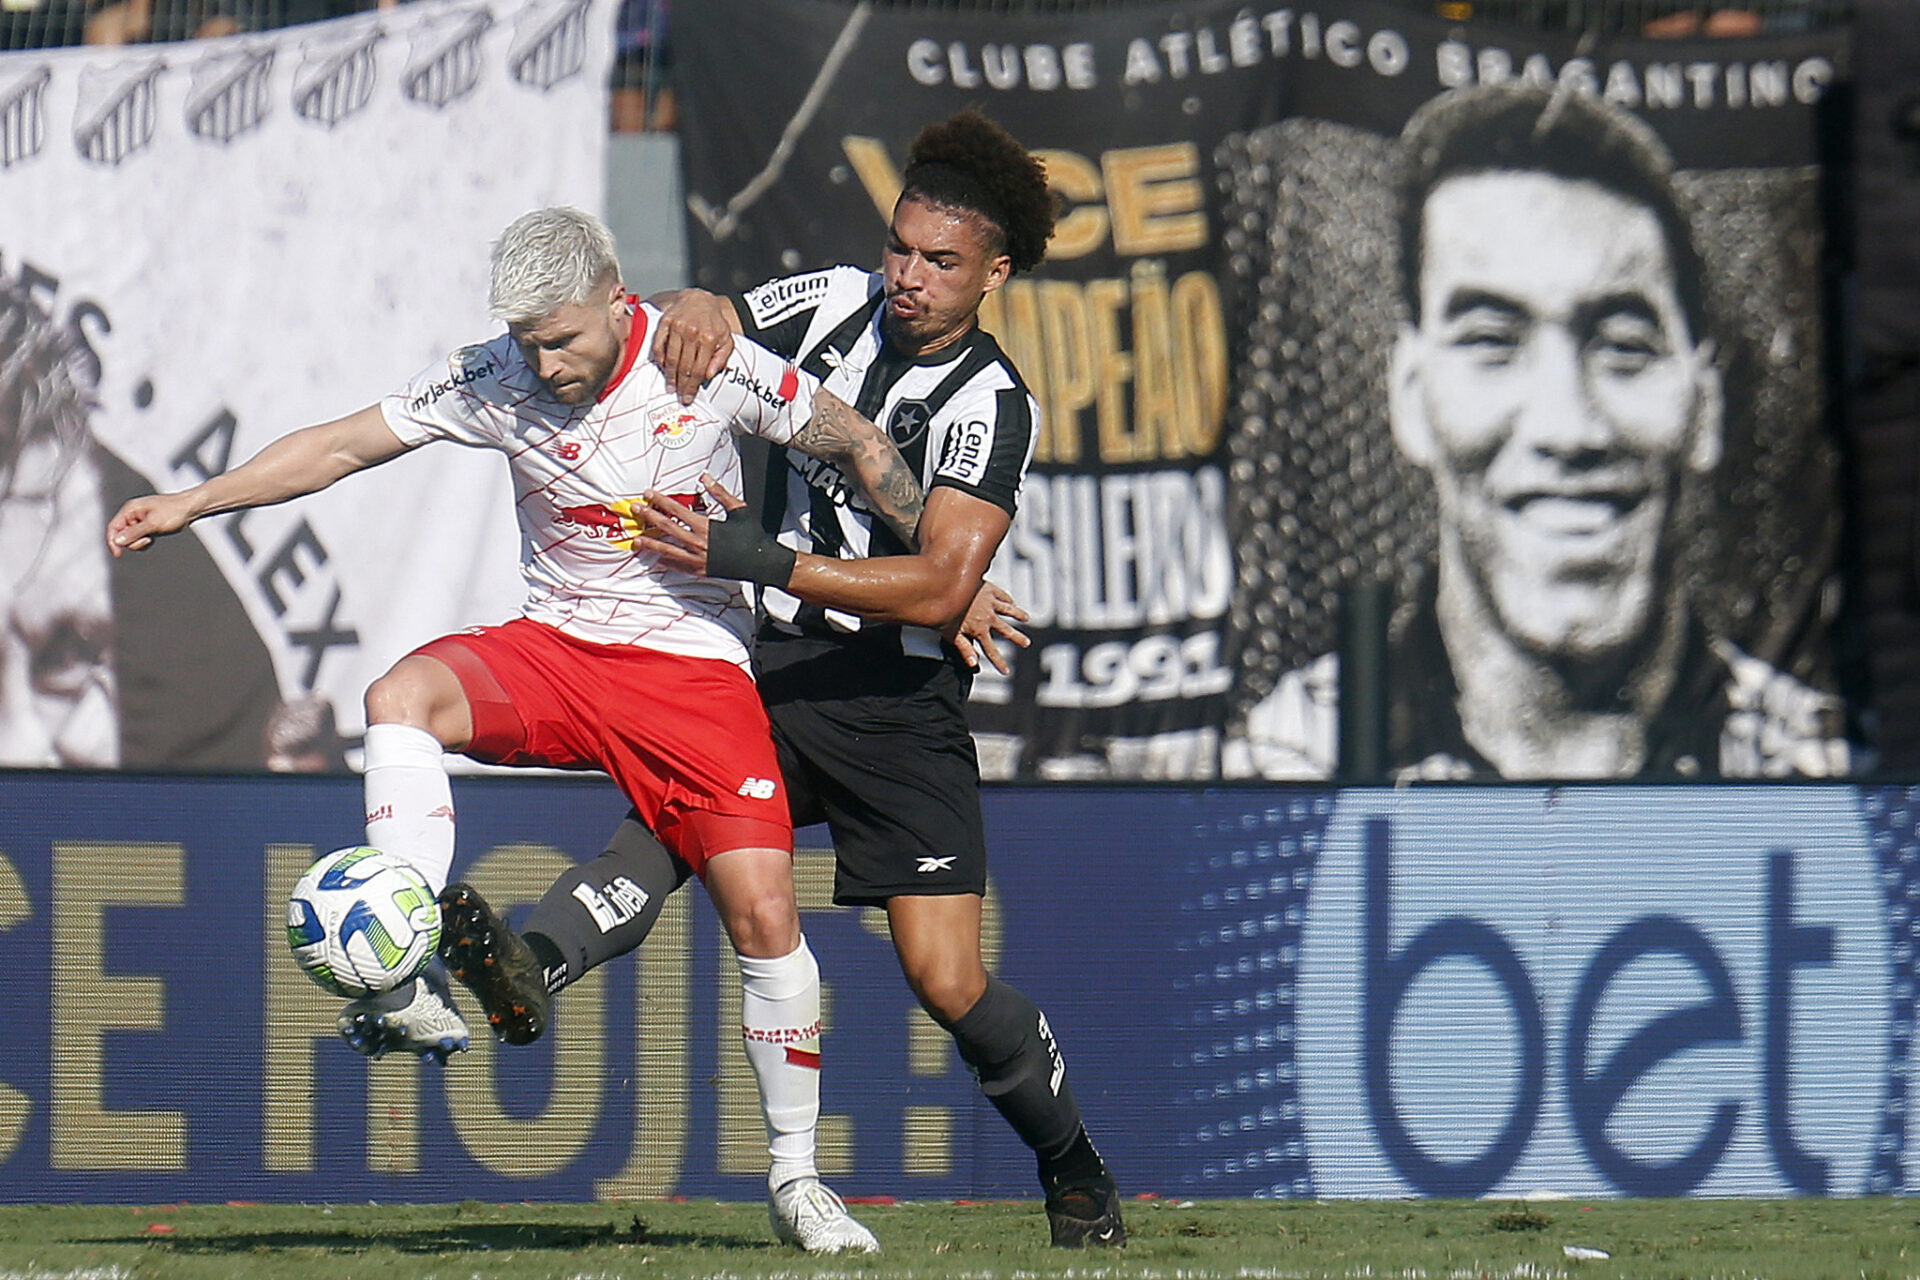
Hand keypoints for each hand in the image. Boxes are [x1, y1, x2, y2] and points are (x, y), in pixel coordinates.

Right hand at [105, 491, 197, 556]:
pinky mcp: (148, 527)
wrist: (191, 508)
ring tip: (153, 536)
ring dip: (140, 542)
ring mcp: (140, 521)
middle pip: (121, 535)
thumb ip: (134, 533)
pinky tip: (155, 538)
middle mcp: (133, 514)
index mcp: (130, 509)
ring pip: (132, 539)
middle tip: (147, 539)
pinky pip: (140, 539)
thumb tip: (118, 540)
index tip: (118, 553)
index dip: (113, 541)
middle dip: (133, 541)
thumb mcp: (153, 524)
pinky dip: (145, 542)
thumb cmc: (174, 511)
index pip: (113, 527)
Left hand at [636, 475, 748, 575]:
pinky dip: (666, 562)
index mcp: (706, 527)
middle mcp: (699, 543)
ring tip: (636, 540)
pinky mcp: (701, 571)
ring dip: (651, 543)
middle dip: (649, 517)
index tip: (649, 495)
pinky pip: (678, 566)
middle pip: (667, 528)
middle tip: (636, 510)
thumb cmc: (753, 536)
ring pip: (668, 550)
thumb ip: (720, 493)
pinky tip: (656, 559)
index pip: (677, 510)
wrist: (762, 562)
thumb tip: (705, 478)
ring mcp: (698, 559)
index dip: (661, 501)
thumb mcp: (738, 510)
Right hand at [650, 290, 735, 404]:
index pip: (698, 369)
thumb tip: (709, 375)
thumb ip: (721, 358)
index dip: (692, 386)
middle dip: (681, 385)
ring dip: (670, 375)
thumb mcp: (726, 339)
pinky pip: (659, 345)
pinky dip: (659, 358)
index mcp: (708, 338)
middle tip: (679, 396)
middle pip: (684, 366)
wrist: (700, 299)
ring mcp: (677, 327)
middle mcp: (692, 333)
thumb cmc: (714, 322)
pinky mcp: (665, 322)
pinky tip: (662, 367)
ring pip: (670, 358)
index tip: (688, 397)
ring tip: (670, 386)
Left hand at [947, 580, 1029, 673]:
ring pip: (1009, 610)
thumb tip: (974, 664)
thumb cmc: (944, 611)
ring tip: (1026, 618)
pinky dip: (1008, 599)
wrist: (945, 587)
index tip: (1006, 671)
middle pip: (1006, 630)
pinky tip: (1012, 601)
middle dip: (1017, 638)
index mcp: (979, 630)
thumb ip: (965, 649)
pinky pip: (1002, 595)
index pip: (991, 651)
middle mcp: (988, 617)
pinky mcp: (989, 589)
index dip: (999, 662)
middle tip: (1026, 643)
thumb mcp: (951, 635)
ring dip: (1018, 614)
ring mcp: (990, 602)